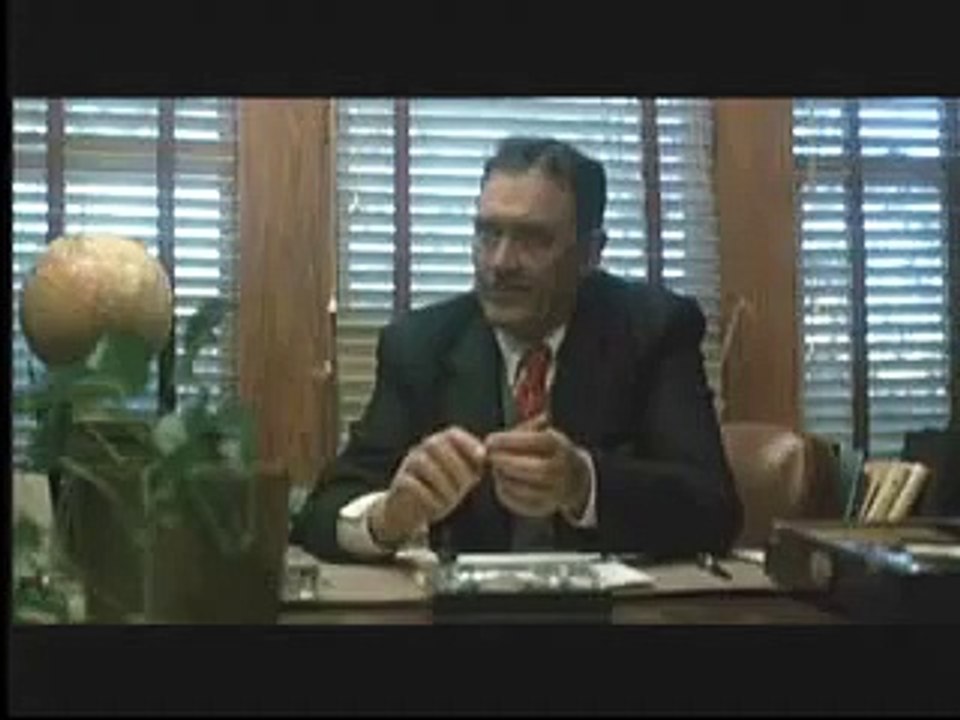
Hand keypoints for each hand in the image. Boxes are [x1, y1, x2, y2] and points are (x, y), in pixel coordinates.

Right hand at [369, 426, 485, 547]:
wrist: (412, 510)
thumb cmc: (442, 490)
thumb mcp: (462, 477)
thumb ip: (474, 466)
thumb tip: (490, 459)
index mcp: (441, 444)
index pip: (453, 434)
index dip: (468, 443)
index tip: (481, 457)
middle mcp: (422, 450)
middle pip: (437, 445)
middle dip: (456, 467)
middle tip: (466, 487)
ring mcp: (409, 465)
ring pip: (423, 462)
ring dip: (442, 483)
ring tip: (451, 500)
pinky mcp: (399, 483)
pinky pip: (411, 483)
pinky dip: (428, 496)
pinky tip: (437, 505)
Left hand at [485, 414, 591, 518]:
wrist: (573, 477)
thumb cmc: (548, 451)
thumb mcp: (541, 433)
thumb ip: (521, 427)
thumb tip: (497, 433)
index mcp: (560, 446)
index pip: (537, 441)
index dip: (510, 440)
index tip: (490, 440)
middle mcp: (562, 469)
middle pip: (537, 468)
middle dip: (509, 462)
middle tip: (490, 457)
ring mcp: (557, 491)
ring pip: (531, 489)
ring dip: (507, 479)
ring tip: (495, 469)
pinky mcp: (546, 507)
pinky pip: (525, 504)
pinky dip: (509, 494)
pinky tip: (501, 483)